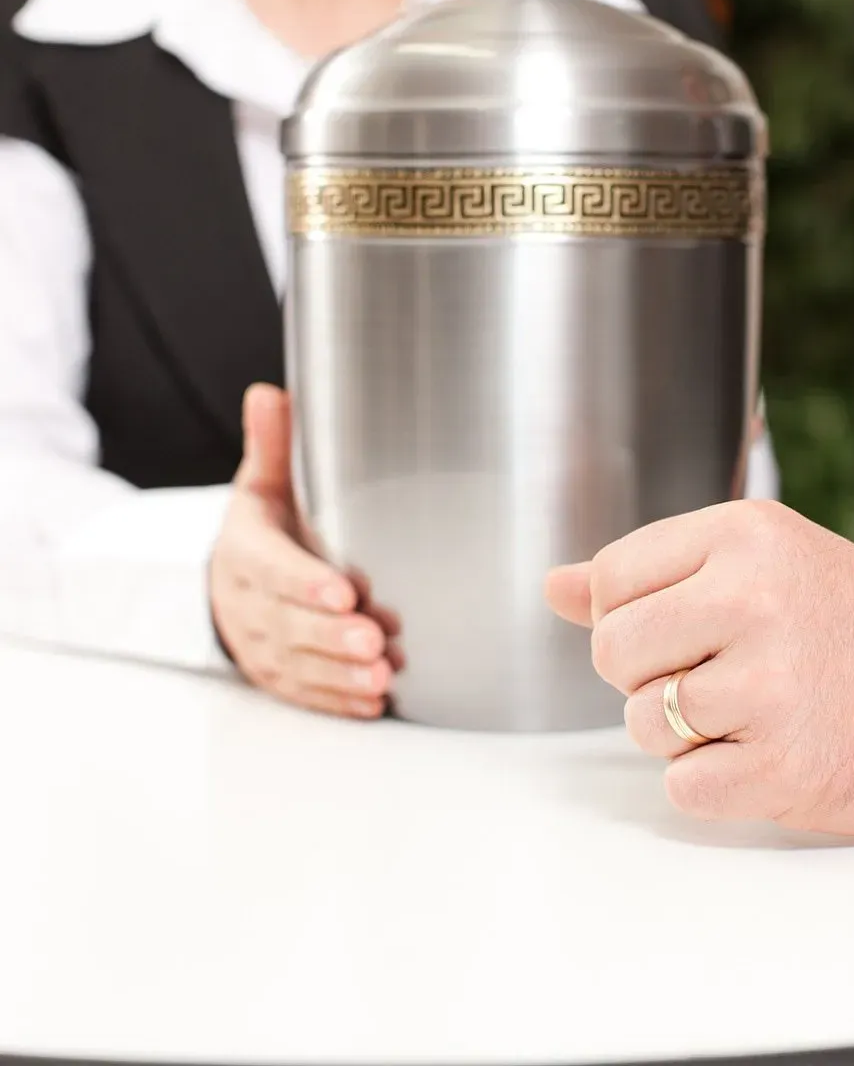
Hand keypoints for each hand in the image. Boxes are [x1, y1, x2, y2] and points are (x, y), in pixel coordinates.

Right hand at [209, 384, 397, 717]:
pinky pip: (306, 694)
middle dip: (331, 635)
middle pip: (288, 625)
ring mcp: (262, 646)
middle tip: (374, 638)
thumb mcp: (261, 484)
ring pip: (299, 666)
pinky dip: (338, 701)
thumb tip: (268, 393)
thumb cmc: (264, 526)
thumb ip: (272, 445)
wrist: (230, 581)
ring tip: (381, 674)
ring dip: (340, 674)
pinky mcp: (279, 676)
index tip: (343, 589)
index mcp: (245, 552)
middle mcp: (248, 605)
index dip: (304, 583)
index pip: (271, 569)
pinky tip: (374, 702)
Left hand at [545, 501, 853, 837]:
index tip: (682, 627)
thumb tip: (553, 586)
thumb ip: (653, 571)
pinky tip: (764, 754)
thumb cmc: (853, 622)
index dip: (629, 616)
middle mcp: (753, 597)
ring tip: (747, 714)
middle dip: (645, 676)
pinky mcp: (784, 766)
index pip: (609, 579)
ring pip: (640, 723)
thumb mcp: (763, 562)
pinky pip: (681, 787)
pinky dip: (711, 782)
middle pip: (612, 652)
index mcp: (744, 535)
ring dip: (679, 734)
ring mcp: (770, 685)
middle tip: (711, 675)